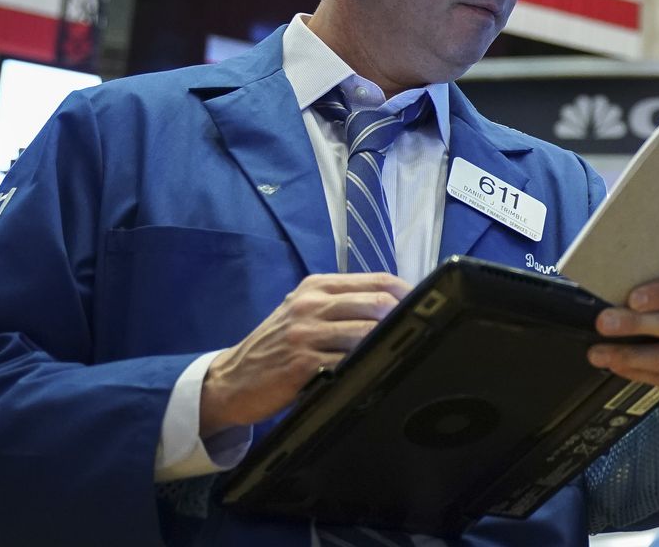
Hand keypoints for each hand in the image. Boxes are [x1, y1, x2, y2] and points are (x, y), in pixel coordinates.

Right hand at [200, 272, 412, 434]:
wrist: (230, 379)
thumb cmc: (276, 346)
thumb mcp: (304, 313)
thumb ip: (342, 305)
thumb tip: (395, 307)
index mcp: (317, 286)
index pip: (378, 280)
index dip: (409, 293)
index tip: (428, 308)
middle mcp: (312, 303)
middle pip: (378, 303)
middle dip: (406, 319)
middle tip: (422, 334)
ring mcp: (306, 332)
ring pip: (367, 331)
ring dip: (389, 344)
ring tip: (403, 354)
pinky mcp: (303, 363)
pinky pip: (348, 361)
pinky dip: (366, 367)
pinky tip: (375, 373)